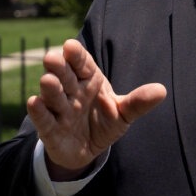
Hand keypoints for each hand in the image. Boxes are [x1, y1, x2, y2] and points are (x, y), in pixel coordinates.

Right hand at [26, 38, 166, 179]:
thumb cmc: (105, 122)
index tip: (70, 46)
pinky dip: (39, 112)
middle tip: (52, 58)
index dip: (76, 55)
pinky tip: (34, 102)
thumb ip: (138, 102)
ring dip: (50, 89)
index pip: (82, 64)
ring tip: (47, 81)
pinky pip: (44, 120)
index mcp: (89, 80)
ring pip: (53, 96)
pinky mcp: (50, 130)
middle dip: (59, 68)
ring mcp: (60, 110)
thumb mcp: (123, 113)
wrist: (88, 149)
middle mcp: (72, 91)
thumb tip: (162, 91)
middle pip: (65, 76)